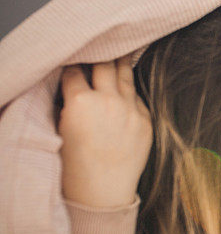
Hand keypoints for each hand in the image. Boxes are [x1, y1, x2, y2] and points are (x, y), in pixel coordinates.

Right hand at [58, 55, 152, 207]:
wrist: (102, 191)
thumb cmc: (75, 166)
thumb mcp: (61, 129)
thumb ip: (69, 105)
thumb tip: (74, 87)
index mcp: (80, 102)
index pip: (73, 72)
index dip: (72, 65)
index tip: (73, 60)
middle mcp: (108, 100)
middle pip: (104, 64)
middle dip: (100, 53)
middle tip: (102, 43)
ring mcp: (130, 109)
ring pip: (125, 75)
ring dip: (121, 62)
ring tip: (122, 49)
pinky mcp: (146, 119)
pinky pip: (138, 97)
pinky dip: (130, 90)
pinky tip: (129, 83)